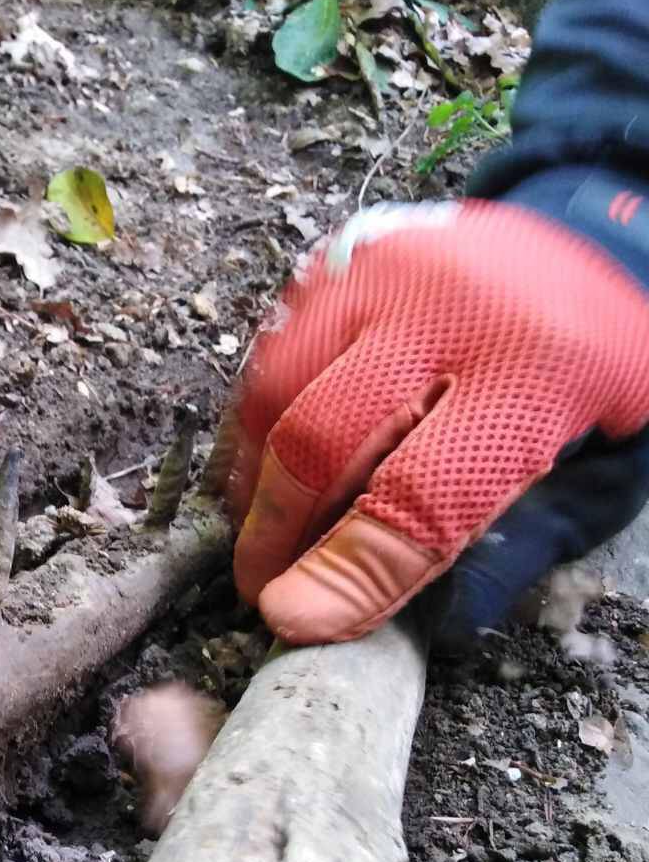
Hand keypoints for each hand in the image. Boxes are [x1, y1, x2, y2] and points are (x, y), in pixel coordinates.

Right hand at [223, 200, 648, 645]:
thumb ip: (505, 554)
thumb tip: (382, 620)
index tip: (292, 618)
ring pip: (278, 384)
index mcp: (538, 380)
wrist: (602, 241)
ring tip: (259, 524)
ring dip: (255, 471)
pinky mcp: (349, 256)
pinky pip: (273, 344)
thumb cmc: (606, 373)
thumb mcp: (596, 475)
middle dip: (276, 525)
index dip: (348, 569)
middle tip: (261, 582)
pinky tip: (270, 458)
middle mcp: (451, 313)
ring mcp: (389, 272)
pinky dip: (260, 413)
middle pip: (323, 434)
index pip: (421, 497)